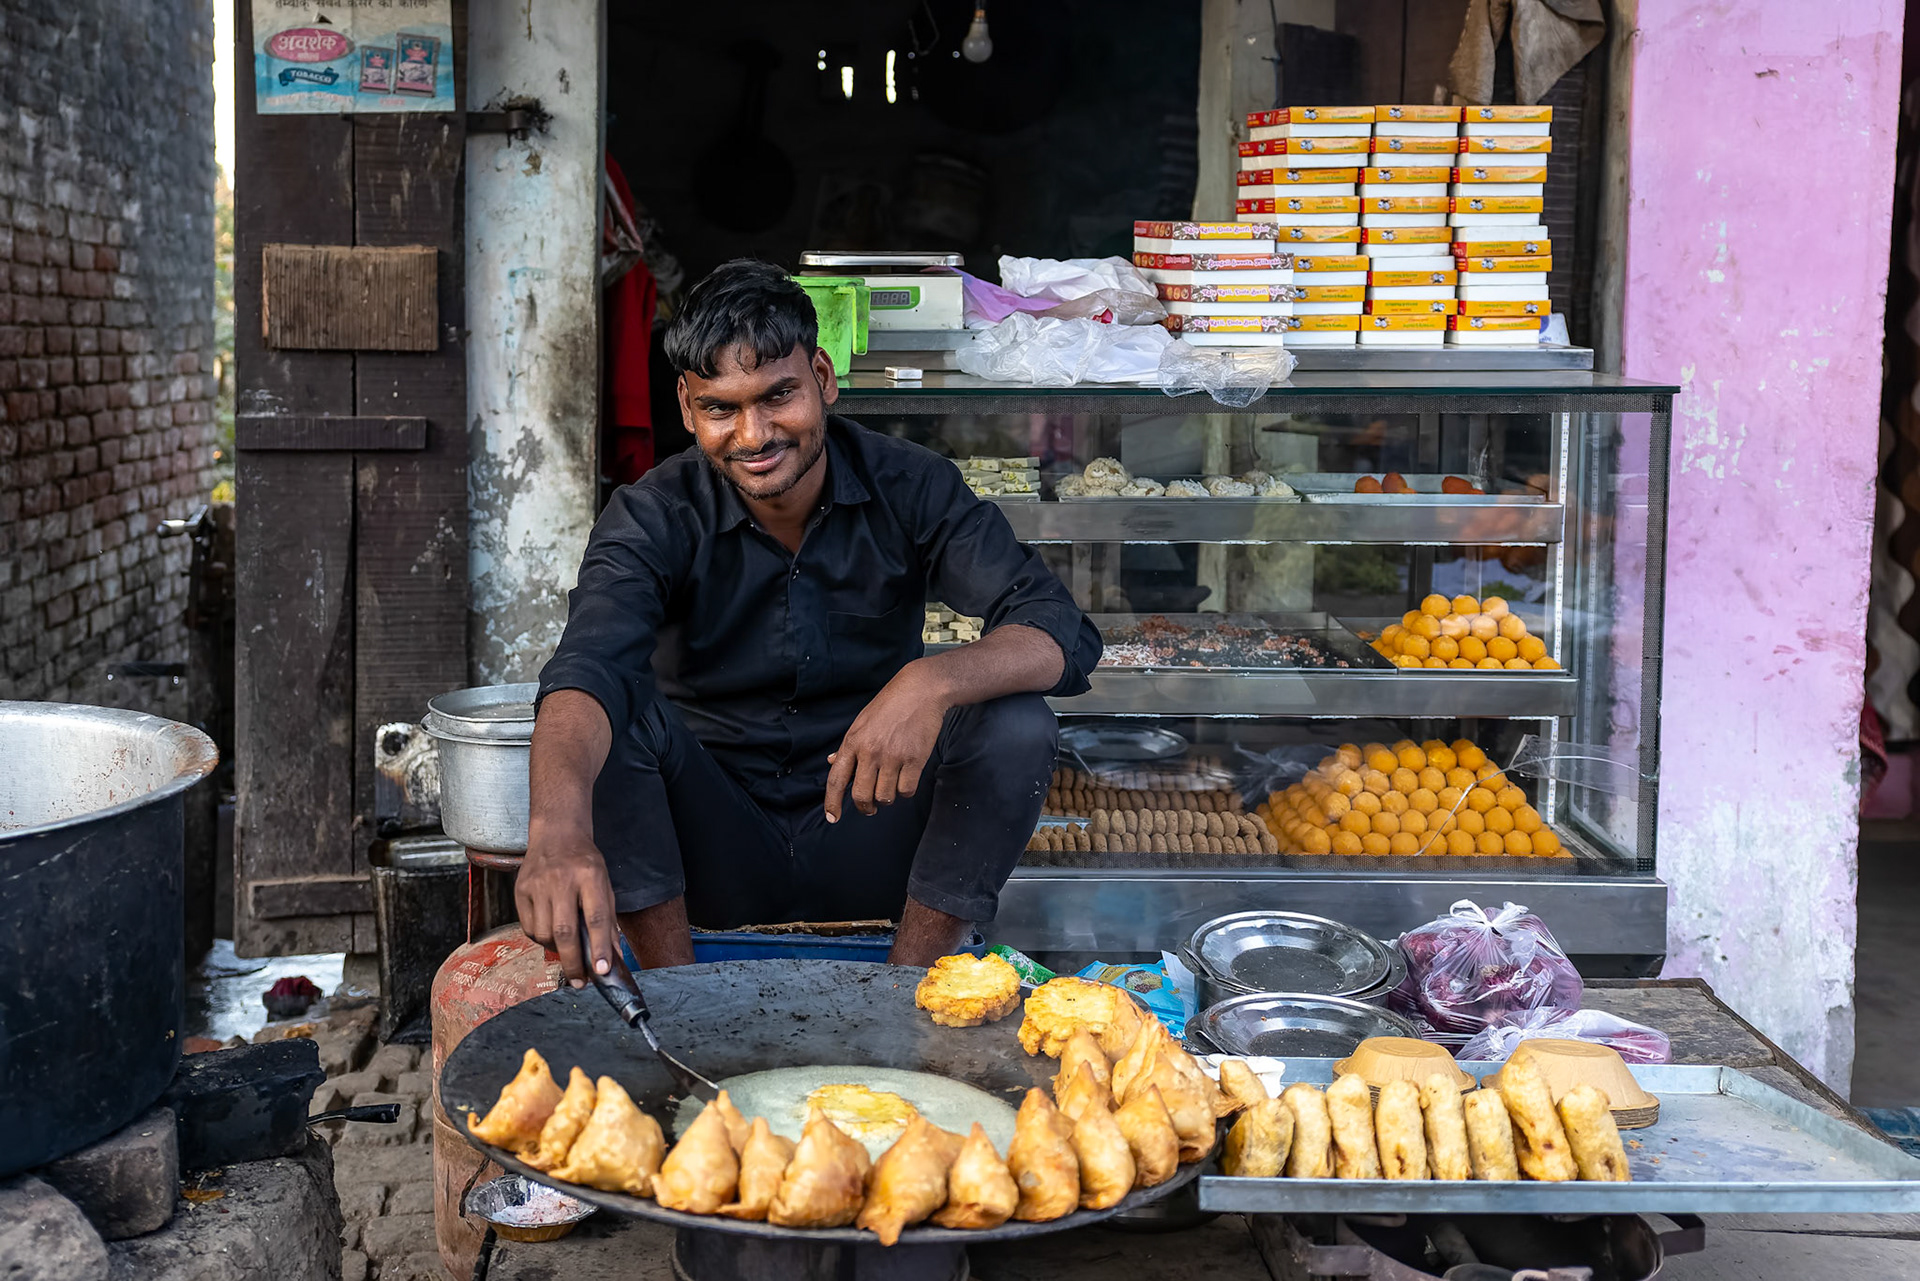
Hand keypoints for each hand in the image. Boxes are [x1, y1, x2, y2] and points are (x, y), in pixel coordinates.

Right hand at [514, 822, 618, 986]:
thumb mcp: (604, 884)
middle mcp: (562, 880)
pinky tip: (550, 932)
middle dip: (573, 962)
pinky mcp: (520, 891)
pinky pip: (529, 928)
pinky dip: (542, 938)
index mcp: (590, 875)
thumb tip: (612, 958)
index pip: (596, 917)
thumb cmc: (584, 863)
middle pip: (565, 931)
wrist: (556, 834)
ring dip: (557, 950)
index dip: (599, 948)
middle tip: (580, 982)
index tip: (602, 971)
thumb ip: (608, 921)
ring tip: (567, 949)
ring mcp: (537, 885)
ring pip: (545, 934)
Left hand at [825, 660, 950, 820]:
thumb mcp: (862, 722)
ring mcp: (893, 756)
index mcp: (853, 741)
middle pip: (860, 795)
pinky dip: (905, 790)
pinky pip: (906, 790)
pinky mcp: (915, 759)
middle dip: (864, 807)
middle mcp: (870, 751)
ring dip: (887, 798)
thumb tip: (833, 762)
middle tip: (870, 808)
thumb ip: (849, 746)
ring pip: (884, 796)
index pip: (836, 779)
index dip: (832, 803)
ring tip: (891, 785)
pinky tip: (906, 779)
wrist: (921, 690)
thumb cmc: (890, 704)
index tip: (832, 817)